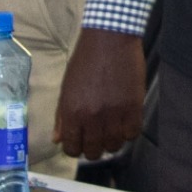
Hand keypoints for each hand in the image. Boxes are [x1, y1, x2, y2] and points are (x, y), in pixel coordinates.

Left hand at [54, 28, 145, 160]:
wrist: (110, 39)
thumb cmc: (85, 60)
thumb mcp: (67, 87)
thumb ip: (62, 116)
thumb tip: (58, 139)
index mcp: (72, 112)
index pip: (71, 147)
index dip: (75, 148)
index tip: (80, 142)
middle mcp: (92, 117)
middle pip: (93, 151)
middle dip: (92, 148)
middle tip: (96, 137)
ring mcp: (114, 114)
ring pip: (114, 146)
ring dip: (111, 141)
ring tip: (111, 128)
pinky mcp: (133, 108)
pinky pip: (132, 134)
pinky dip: (128, 132)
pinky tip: (124, 122)